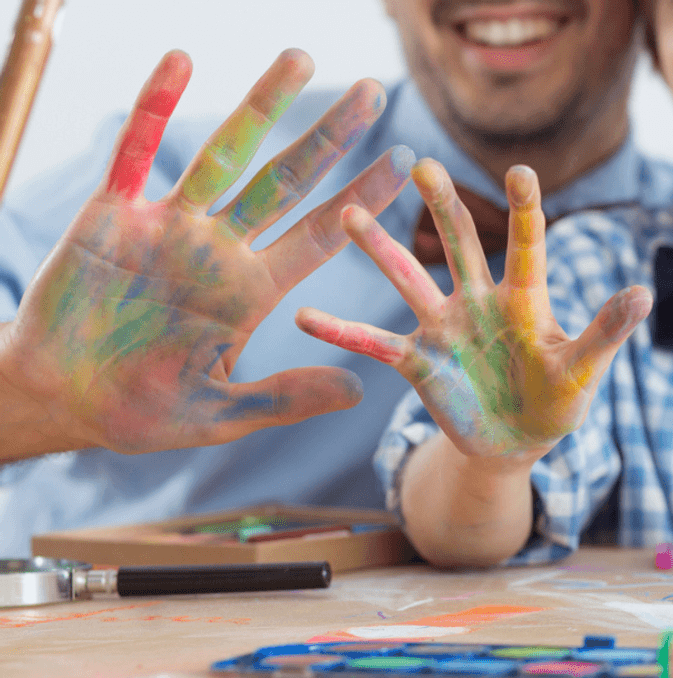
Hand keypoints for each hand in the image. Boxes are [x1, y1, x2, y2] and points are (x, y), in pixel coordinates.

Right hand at [0, 50, 414, 453]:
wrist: (60, 402)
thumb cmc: (139, 413)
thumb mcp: (220, 413)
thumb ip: (283, 399)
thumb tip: (358, 392)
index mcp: (252, 292)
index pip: (320, 236)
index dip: (360, 200)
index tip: (402, 163)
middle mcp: (220, 249)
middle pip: (286, 182)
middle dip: (329, 139)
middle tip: (373, 92)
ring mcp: (169, 227)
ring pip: (224, 155)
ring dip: (259, 107)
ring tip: (299, 59)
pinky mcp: (112, 216)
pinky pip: (136, 153)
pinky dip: (154, 108)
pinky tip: (181, 62)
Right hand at [297, 159, 651, 458]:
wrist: (515, 445)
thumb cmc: (556, 401)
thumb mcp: (584, 370)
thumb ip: (605, 333)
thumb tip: (643, 293)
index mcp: (526, 298)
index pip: (528, 244)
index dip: (525, 210)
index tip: (520, 171)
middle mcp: (480, 300)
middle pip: (459, 243)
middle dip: (441, 205)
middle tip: (420, 163)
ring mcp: (444, 328)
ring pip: (409, 279)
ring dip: (380, 249)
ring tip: (347, 212)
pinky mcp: (419, 362)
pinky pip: (377, 344)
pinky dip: (343, 333)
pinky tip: (305, 317)